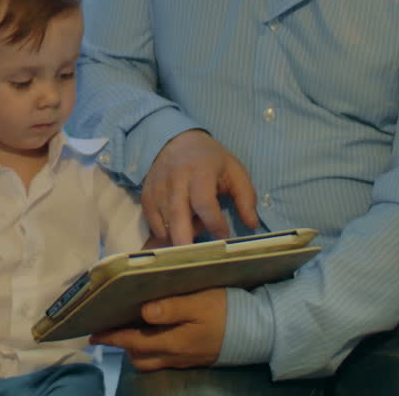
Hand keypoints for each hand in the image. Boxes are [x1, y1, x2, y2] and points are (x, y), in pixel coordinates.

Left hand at [90, 288, 227, 370]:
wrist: (259, 331)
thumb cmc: (227, 311)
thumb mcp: (199, 303)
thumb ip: (171, 308)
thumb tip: (142, 312)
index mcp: (173, 342)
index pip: (133, 342)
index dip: (112, 338)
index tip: (93, 334)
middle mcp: (175, 355)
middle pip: (138, 357)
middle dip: (121, 345)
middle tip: (110, 329)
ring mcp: (185, 359)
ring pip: (151, 362)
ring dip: (136, 349)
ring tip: (129, 331)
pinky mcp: (194, 358)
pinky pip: (164, 360)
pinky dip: (152, 350)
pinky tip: (154, 335)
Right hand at [144, 129, 258, 243]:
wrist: (175, 140)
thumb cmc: (210, 159)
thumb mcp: (234, 170)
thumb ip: (246, 197)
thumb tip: (252, 224)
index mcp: (199, 172)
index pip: (204, 204)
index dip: (214, 224)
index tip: (224, 236)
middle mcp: (175, 180)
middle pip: (178, 217)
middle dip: (186, 241)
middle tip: (197, 258)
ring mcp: (157, 189)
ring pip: (165, 223)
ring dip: (179, 236)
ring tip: (192, 233)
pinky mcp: (146, 196)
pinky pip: (153, 222)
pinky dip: (164, 232)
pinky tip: (177, 229)